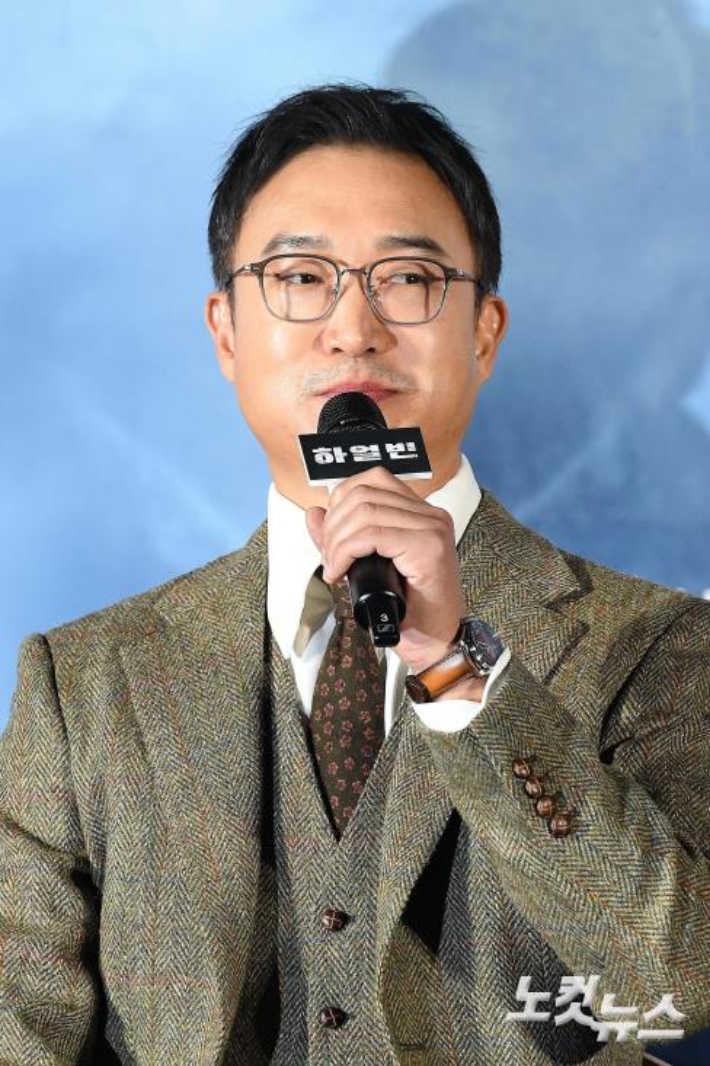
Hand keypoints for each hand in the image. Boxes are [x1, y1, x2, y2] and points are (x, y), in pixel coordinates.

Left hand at [305, 465, 467, 673]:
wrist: (436, 644)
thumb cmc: (411, 611)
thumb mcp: (367, 567)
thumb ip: (342, 537)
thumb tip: (314, 513)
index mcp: (420, 512)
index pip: (372, 480)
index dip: (340, 503)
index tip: (332, 538)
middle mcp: (431, 514)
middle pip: (363, 493)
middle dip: (333, 526)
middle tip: (329, 560)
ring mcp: (433, 528)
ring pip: (364, 511)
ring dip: (336, 541)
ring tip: (334, 569)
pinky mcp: (428, 547)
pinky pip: (372, 533)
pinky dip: (345, 551)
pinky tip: (340, 572)